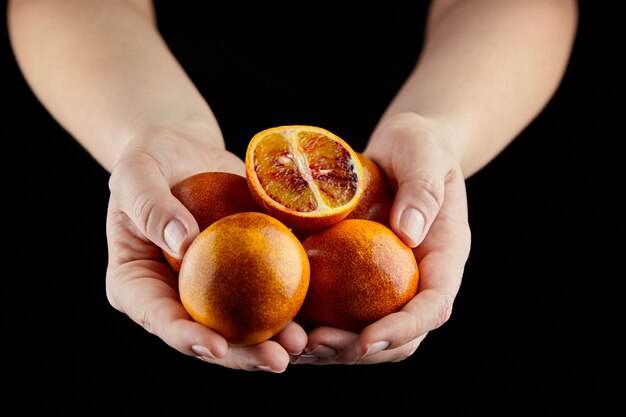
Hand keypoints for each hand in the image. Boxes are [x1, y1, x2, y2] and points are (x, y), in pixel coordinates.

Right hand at [105, 126, 307, 371]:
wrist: (185, 151)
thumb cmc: (148, 159)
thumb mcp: (136, 173)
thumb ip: (149, 206)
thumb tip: (182, 242)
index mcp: (137, 284)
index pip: (158, 318)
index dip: (186, 338)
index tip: (216, 346)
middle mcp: (175, 294)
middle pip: (207, 333)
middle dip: (242, 354)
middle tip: (276, 360)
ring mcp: (212, 286)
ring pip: (242, 322)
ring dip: (273, 338)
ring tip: (304, 343)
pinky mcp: (244, 271)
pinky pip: (267, 289)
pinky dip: (291, 301)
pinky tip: (318, 310)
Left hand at [291, 112, 470, 364]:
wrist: (402, 150)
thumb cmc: (419, 148)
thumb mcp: (424, 156)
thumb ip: (423, 190)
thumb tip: (408, 232)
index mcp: (442, 257)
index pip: (433, 307)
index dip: (403, 329)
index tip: (368, 341)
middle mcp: (416, 279)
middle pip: (399, 336)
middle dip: (358, 348)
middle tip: (315, 343)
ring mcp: (386, 283)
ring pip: (366, 333)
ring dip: (331, 346)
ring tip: (292, 342)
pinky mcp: (357, 278)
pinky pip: (339, 310)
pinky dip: (313, 322)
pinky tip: (282, 320)